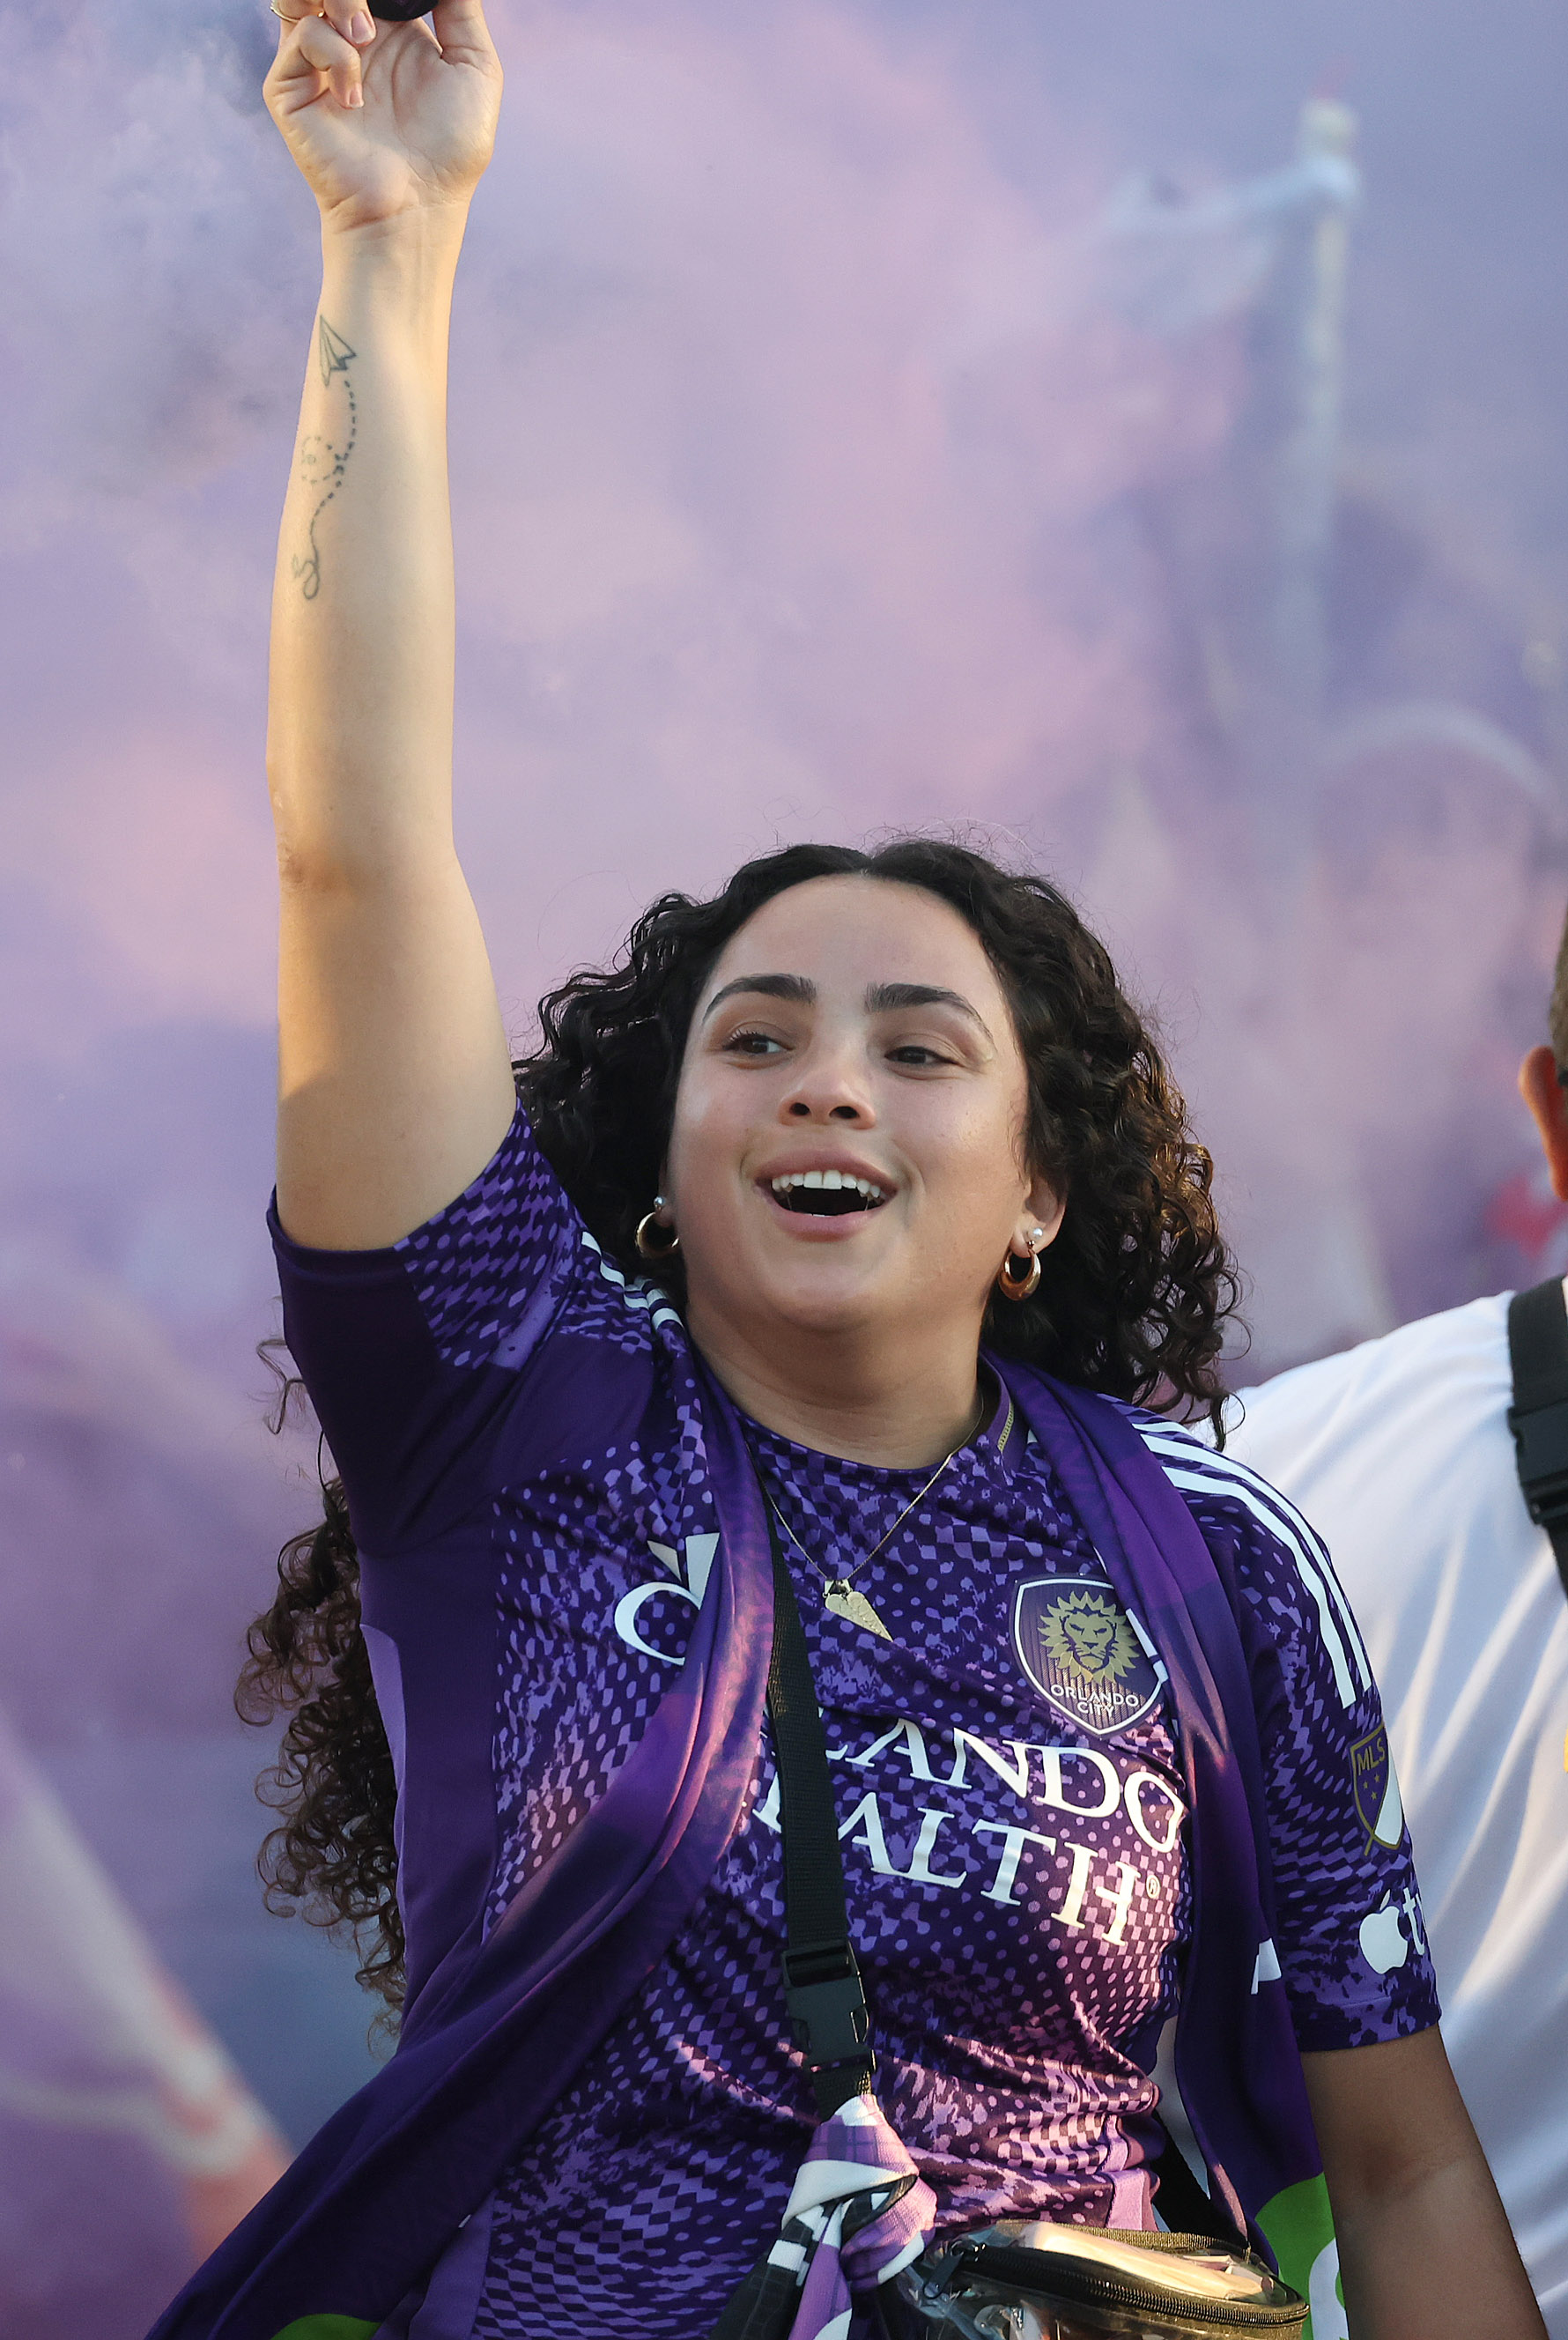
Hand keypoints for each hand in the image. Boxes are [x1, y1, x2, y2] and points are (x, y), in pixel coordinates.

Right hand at [265, 0, 501, 236]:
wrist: (415, 208)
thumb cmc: (450, 152)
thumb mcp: (475, 69)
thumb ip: (462, 9)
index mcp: (394, 29)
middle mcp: (353, 39)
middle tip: (376, 21)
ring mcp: (319, 60)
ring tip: (364, 37)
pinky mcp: (291, 86)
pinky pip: (302, 35)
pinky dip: (333, 54)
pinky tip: (354, 100)